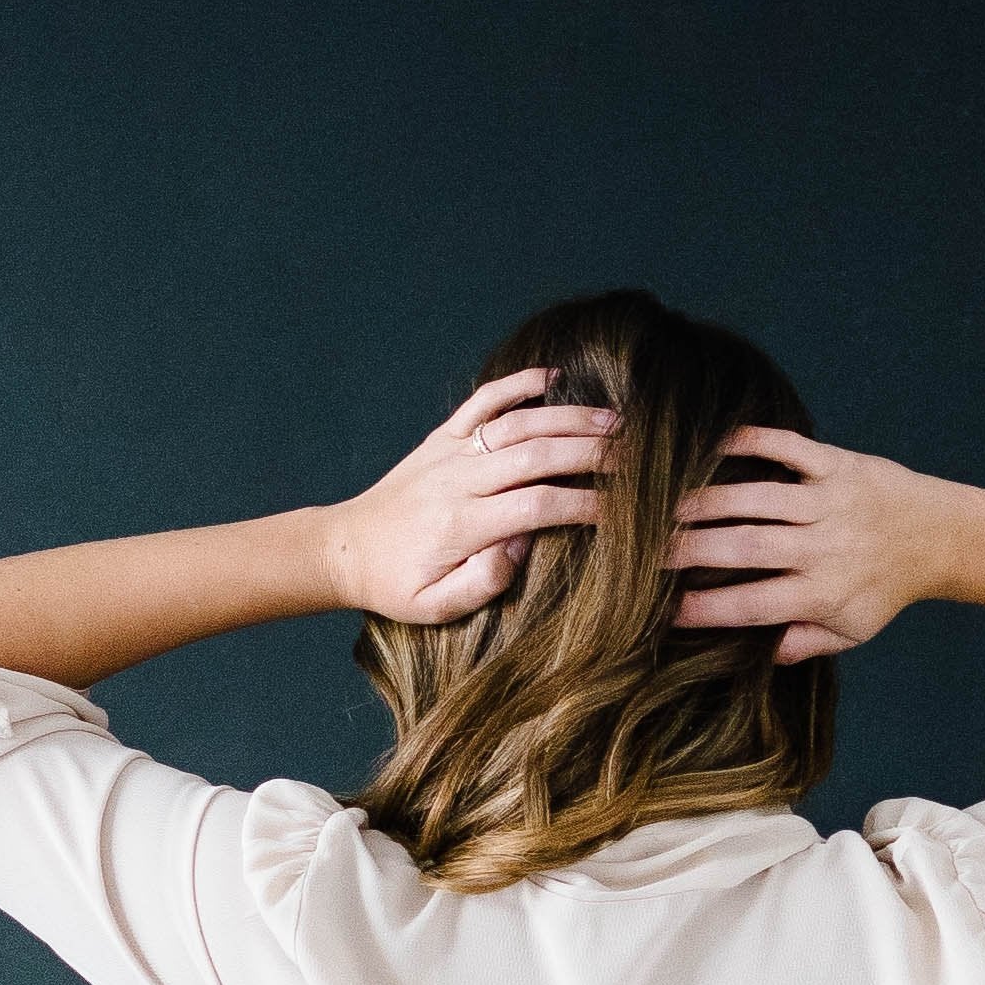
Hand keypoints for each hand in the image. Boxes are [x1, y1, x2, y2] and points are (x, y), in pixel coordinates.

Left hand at [322, 369, 612, 621]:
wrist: (346, 549)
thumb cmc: (397, 585)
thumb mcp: (435, 607)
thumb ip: (480, 583)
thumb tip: (518, 549)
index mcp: (462, 526)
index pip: (537, 505)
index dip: (585, 503)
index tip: (623, 509)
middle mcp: (458, 481)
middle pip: (536, 455)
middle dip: (591, 452)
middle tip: (638, 455)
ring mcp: (450, 453)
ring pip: (517, 424)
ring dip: (568, 419)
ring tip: (616, 422)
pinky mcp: (441, 438)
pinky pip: (481, 402)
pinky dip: (516, 384)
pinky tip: (553, 378)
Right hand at [667, 429, 956, 662]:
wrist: (940, 535)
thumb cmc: (885, 587)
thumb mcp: (851, 630)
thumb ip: (804, 644)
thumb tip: (755, 657)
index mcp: (824, 592)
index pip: (754, 605)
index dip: (707, 609)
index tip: (664, 611)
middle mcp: (825, 547)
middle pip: (747, 548)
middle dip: (691, 550)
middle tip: (644, 552)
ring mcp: (830, 501)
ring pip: (759, 498)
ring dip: (707, 499)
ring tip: (662, 505)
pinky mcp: (837, 464)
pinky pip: (790, 447)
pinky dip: (751, 441)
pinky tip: (711, 444)